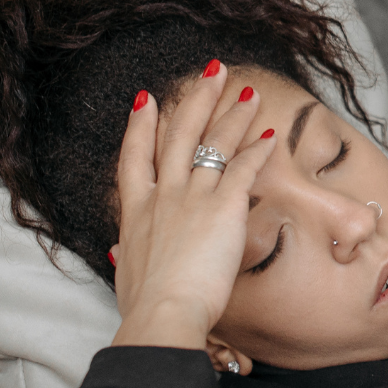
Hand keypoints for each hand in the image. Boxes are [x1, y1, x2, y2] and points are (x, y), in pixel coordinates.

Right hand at [109, 61, 277, 351]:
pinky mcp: (222, 207)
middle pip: (178, 135)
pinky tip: (270, 136)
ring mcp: (191, 198)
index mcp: (134, 213)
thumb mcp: (126, 275)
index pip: (134, 158)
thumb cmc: (145, 306)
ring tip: (247, 92)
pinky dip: (257, 151)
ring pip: (214, 144)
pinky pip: (243, 169)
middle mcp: (162, 196)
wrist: (161, 314)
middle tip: (211, 72)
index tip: (146, 100)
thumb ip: (127, 256)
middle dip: (196, 99)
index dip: (139, 127)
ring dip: (233, 115)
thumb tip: (118, 254)